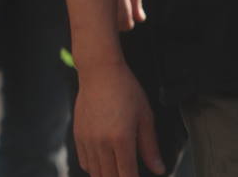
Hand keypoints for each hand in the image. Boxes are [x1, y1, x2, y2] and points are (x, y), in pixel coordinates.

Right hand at [73, 61, 164, 176]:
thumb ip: (150, 147)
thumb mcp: (145, 117)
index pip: (127, 176)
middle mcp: (101, 143)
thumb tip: (159, 169)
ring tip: (118, 172)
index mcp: (121, 139)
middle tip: (129, 174)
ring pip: (95, 173)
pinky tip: (104, 164)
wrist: (99, 72)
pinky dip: (94, 168)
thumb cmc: (125, 90)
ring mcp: (87, 139)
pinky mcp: (78, 134)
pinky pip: (84, 162)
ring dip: (107, 176)